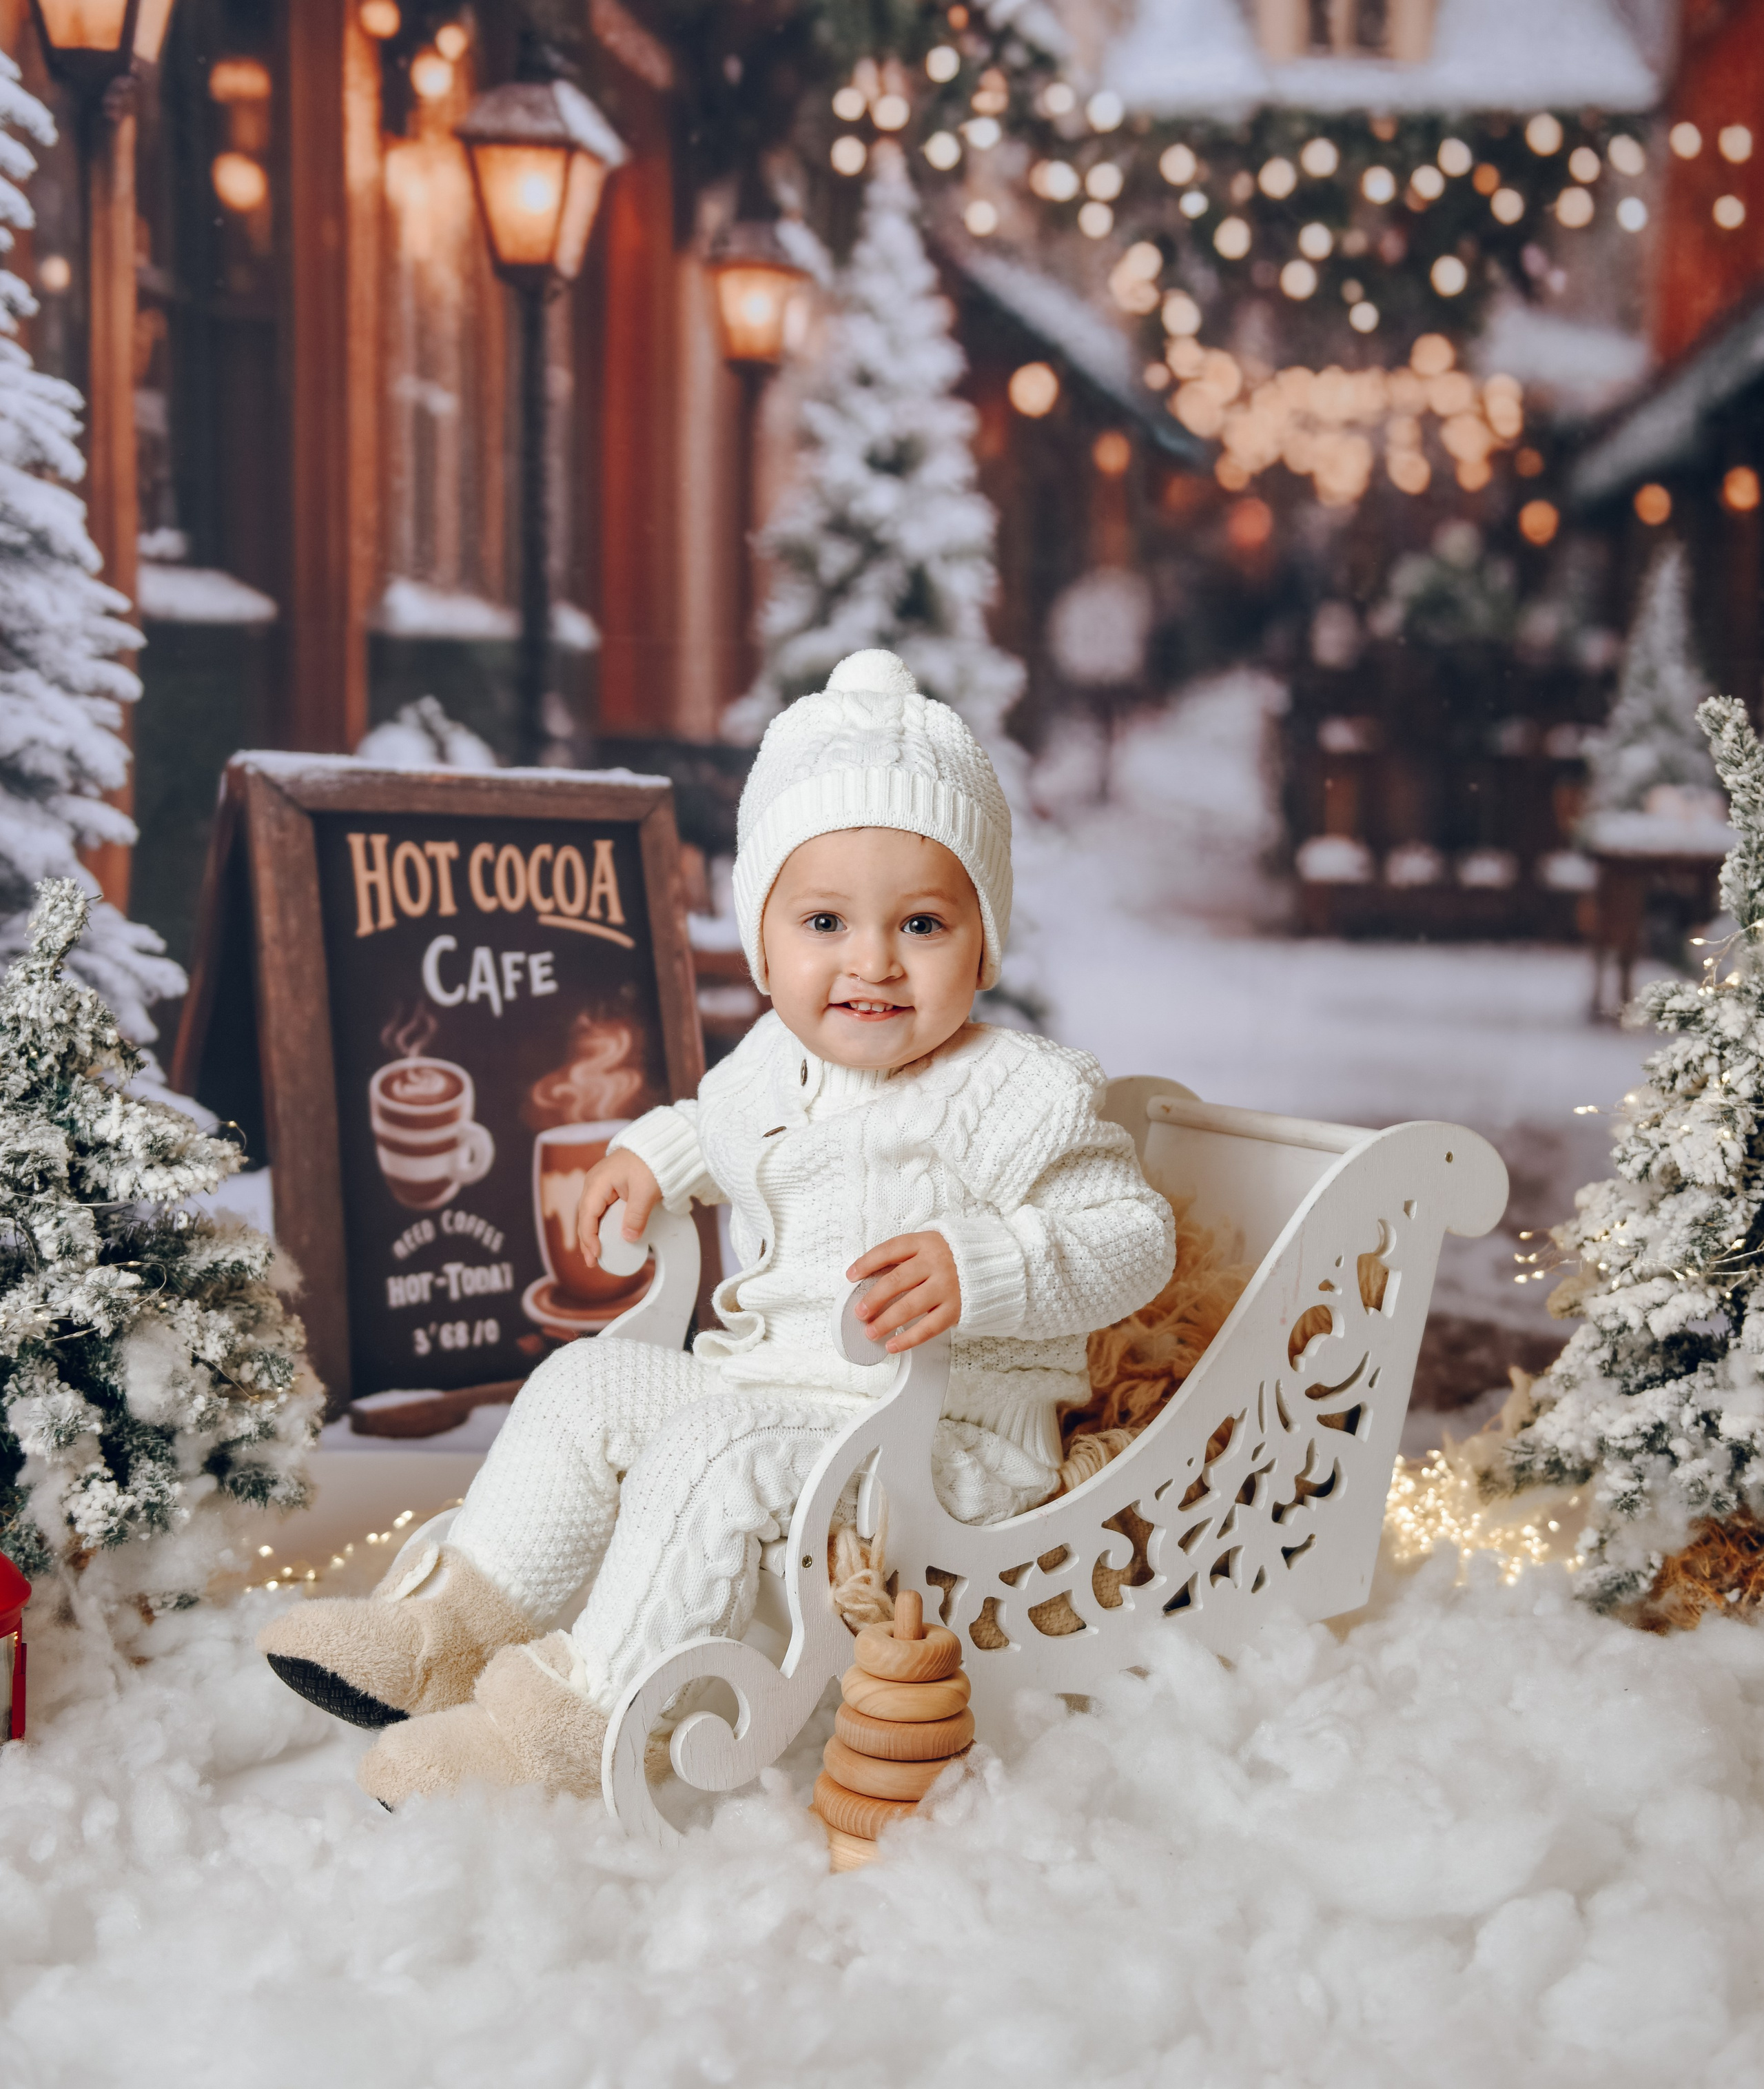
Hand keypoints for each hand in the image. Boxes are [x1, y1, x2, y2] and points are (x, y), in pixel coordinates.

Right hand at [575, 1151, 662, 1268]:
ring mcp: (600, 1183)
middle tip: (593, 1261)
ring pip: (591, 1213)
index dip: (589, 1238)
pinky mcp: (609, 1185)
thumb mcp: (646, 1192)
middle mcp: (594, 1182)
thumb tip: (628, 1238)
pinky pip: (600, 1208)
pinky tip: (604, 1235)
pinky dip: (600, 1223)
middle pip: (585, 1216)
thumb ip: (636, 1216)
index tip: (595, 1255)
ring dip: (592, 1233)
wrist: (660, 1144)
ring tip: (596, 1252)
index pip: (587, 1216)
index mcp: (598, 1182)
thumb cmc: (652, 1161)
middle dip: (587, 1240)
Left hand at [847, 1232, 960, 1352]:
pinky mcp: (956, 1308)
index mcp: (926, 1242)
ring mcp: (947, 1286)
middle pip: (896, 1281)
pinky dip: (908, 1339)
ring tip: (871, 1332)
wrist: (995, 1264)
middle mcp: (936, 1263)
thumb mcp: (930, 1245)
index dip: (866, 1263)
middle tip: (859, 1312)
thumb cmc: (954, 1256)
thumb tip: (870, 1277)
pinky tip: (893, 1345)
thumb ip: (906, 1257)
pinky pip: (928, 1327)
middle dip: (873, 1298)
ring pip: (909, 1306)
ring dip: (885, 1322)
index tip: (851, 1276)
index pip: (889, 1250)